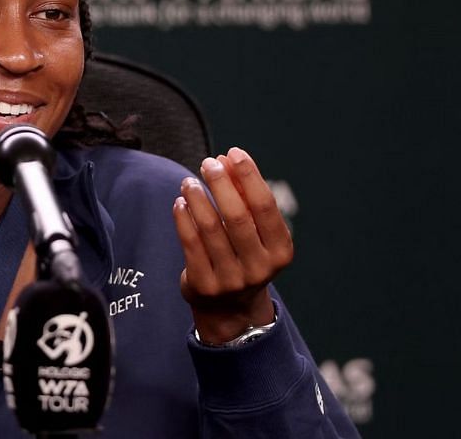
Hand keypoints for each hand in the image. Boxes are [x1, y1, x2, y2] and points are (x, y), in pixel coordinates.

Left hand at [172, 147, 293, 343]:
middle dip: (221, 184)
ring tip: (188, 181)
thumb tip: (229, 159)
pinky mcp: (204, 286)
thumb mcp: (255, 233)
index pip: (265, 206)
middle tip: (208, 162)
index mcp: (280, 252)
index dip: (249, 176)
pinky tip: (180, 202)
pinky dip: (183, 218)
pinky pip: (190, 243)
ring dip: (197, 198)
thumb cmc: (244, 255)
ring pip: (210, 228)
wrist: (229, 308)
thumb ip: (245, 198)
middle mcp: (259, 268)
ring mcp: (231, 280)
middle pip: (237, 216)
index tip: (233, 153)